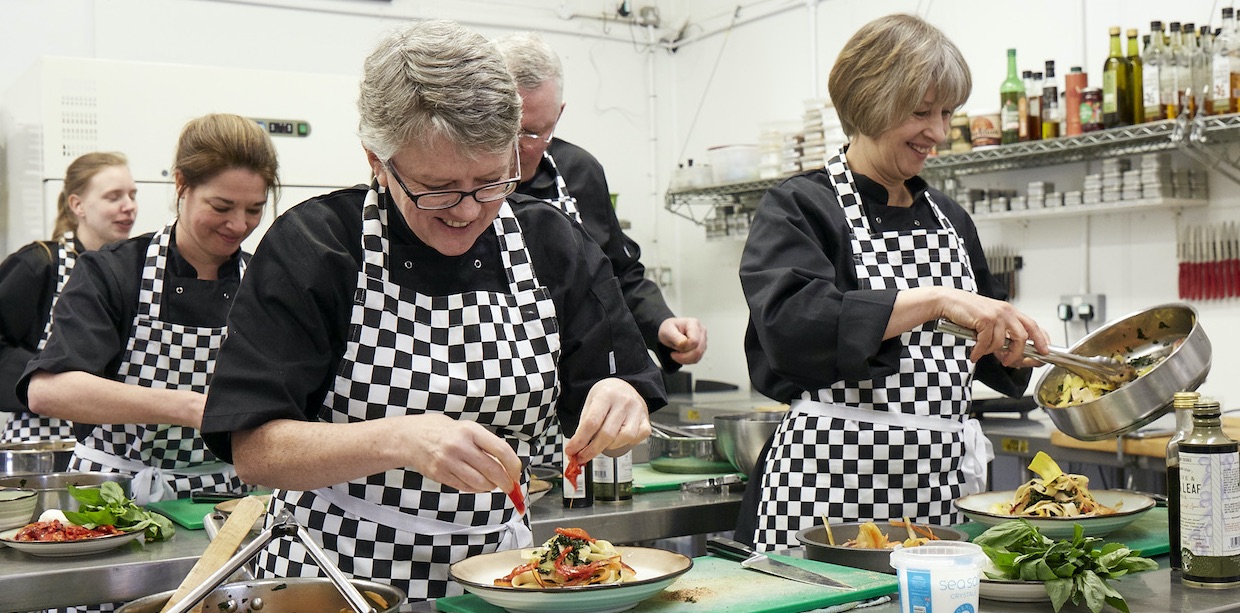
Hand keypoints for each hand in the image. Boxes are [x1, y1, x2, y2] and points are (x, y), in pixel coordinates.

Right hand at [397, 413, 521, 493]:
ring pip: (480, 483)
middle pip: (493, 470)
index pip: (501, 450)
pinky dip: (475, 489)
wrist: (410, 437)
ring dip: (490, 487)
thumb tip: (506, 464)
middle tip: (510, 486)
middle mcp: (460, 445)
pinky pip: (465, 487)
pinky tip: (476, 484)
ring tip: (490, 484)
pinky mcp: (440, 474)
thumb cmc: (442, 431)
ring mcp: (449, 461)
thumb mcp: (466, 428)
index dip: (513, 465)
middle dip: (506, 482)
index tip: (517, 473)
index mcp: (470, 431)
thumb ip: (484, 444)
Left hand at [563, 378, 650, 463]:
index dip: (580, 440)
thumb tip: (576, 448)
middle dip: (592, 450)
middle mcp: (624, 402)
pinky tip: (617, 439)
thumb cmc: (605, 396)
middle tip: (582, 457)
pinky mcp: (646, 420)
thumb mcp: (590, 404)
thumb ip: (584, 425)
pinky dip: (625, 443)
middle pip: (607, 434)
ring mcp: (637, 411)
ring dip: (609, 446)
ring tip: (602, 442)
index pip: (592, 422)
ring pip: (623, 438)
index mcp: (606, 395)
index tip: (571, 451)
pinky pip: (636, 439)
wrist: (622, 387)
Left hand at [658, 317, 707, 364]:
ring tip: (676, 354)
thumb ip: (676, 337)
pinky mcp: (702, 347)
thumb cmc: (669, 329)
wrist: (669, 332)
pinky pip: (697, 358)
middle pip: (698, 349)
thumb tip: (684, 343)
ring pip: (699, 355)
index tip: (674, 347)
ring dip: (685, 359)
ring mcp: (703, 339)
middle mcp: (701, 331)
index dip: (684, 347)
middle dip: (684, 356)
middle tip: (674, 354)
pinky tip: (681, 356)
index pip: (694, 341)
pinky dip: (688, 360)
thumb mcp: (667, 331)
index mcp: (693, 323)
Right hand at [940, 291, 1048, 366]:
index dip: (1041, 339)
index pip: (1033, 325)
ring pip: (1002, 342)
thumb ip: (1002, 331)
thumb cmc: (967, 311)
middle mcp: (1006, 311)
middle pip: (1023, 336)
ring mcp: (996, 315)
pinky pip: (986, 343)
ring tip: (981, 351)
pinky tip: (974, 353)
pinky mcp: (985, 319)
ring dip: (990, 352)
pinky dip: (979, 352)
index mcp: (1010, 311)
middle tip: (1008, 361)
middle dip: (1017, 353)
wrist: (948, 301)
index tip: (1044, 351)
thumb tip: (1010, 351)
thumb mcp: (990, 319)